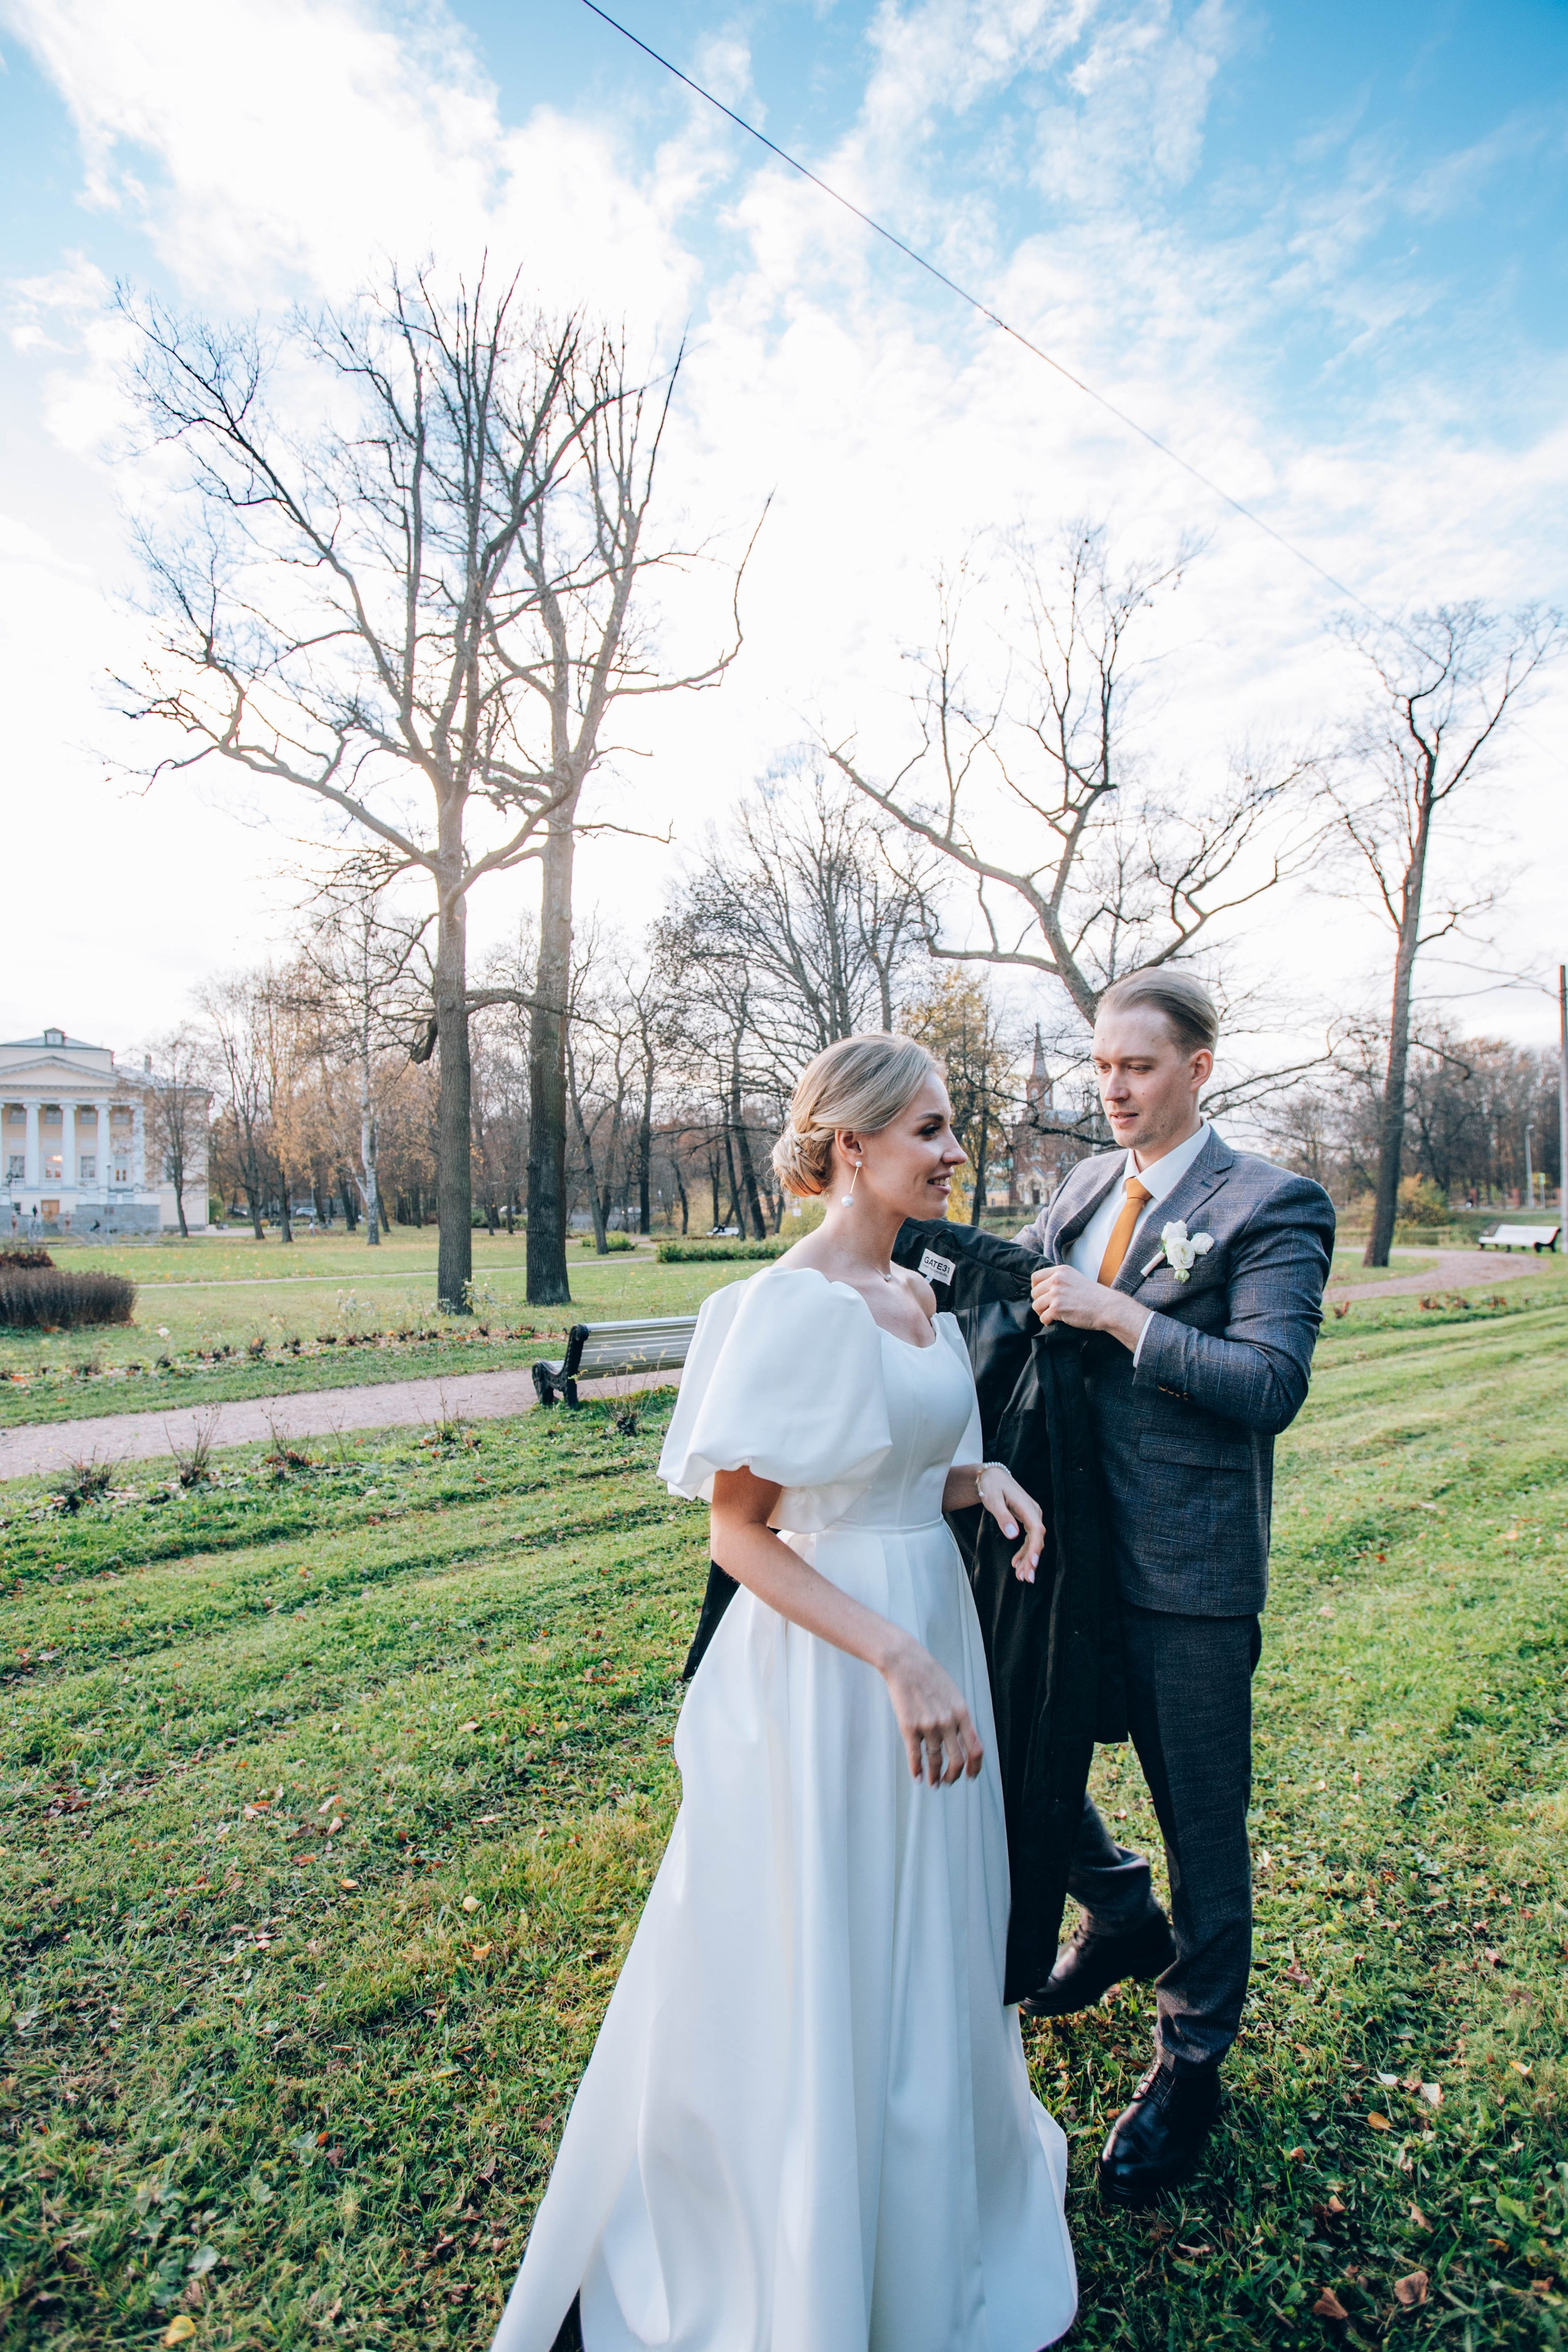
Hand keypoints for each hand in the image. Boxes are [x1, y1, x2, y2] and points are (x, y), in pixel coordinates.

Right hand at [881, 1640, 983, 1784]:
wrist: (905, 1663)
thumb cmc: (929, 1676)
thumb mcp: (954, 1694)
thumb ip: (959, 1717)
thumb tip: (963, 1740)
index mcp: (962, 1713)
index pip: (975, 1748)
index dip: (975, 1767)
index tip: (970, 1776)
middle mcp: (948, 1722)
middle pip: (957, 1759)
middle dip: (953, 1775)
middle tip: (947, 1781)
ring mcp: (929, 1725)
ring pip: (935, 1760)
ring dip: (935, 1776)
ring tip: (933, 1783)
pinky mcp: (909, 1727)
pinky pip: (915, 1755)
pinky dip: (917, 1770)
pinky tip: (918, 1777)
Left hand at [975, 1464, 1044, 1583]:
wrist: (992, 1477)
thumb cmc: (992, 1486)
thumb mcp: (993, 1500)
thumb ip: (1003, 1517)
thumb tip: (1013, 1536)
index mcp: (1027, 1507)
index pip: (1037, 1530)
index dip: (1035, 1548)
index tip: (1032, 1564)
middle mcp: (1034, 1512)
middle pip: (1037, 1539)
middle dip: (1032, 1560)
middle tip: (1026, 1578)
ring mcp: (1032, 1516)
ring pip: (1033, 1542)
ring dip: (1028, 1559)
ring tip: (1020, 1576)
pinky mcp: (1027, 1520)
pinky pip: (1028, 1539)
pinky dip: (1024, 1552)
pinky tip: (1016, 1564)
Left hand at [1031, 1262, 1151, 1355]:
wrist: (1107, 1307)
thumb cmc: (1093, 1296)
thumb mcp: (1075, 1279)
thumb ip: (1059, 1280)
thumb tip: (1041, 1288)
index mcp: (1061, 1271)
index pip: (1035, 1277)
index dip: (1036, 1288)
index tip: (1042, 1295)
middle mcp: (1057, 1280)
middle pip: (1034, 1292)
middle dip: (1040, 1302)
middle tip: (1050, 1308)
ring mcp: (1056, 1294)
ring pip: (1036, 1306)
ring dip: (1042, 1312)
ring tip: (1053, 1315)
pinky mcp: (1057, 1308)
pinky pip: (1043, 1317)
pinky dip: (1047, 1321)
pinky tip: (1055, 1321)